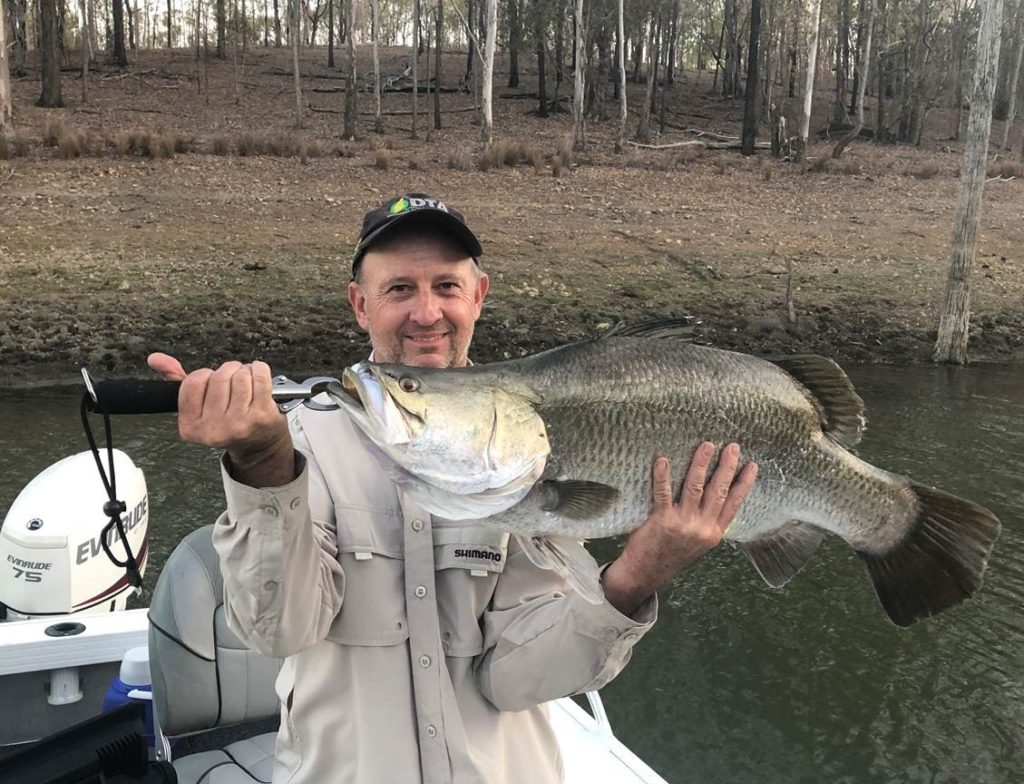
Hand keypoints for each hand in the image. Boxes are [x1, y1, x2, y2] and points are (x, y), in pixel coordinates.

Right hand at [147, 352, 294, 486]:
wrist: (258, 444)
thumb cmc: (227, 419)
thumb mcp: (198, 406)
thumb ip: (176, 380)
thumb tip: (154, 358)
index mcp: (190, 427)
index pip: (193, 382)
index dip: (205, 375)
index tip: (212, 383)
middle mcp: (213, 430)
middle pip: (218, 377)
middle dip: (227, 371)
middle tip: (234, 381)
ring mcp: (239, 424)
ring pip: (239, 375)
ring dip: (245, 371)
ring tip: (247, 381)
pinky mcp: (261, 416)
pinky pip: (259, 377)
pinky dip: (260, 370)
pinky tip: (259, 376)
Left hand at [601, 442, 757, 615]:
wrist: (647, 571)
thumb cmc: (672, 552)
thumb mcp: (699, 541)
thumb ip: (708, 520)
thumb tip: (715, 491)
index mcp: (714, 533)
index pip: (734, 504)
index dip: (744, 484)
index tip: (753, 465)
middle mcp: (702, 528)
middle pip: (718, 491)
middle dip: (727, 467)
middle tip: (732, 446)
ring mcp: (683, 524)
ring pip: (694, 488)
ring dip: (701, 464)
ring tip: (707, 445)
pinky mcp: (662, 520)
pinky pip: (663, 493)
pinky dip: (664, 475)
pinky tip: (664, 460)